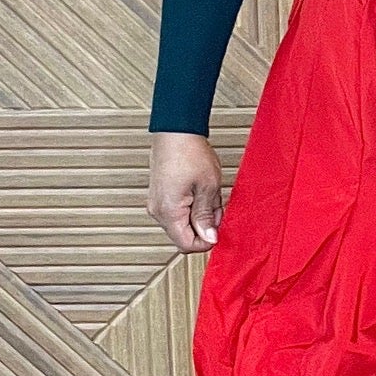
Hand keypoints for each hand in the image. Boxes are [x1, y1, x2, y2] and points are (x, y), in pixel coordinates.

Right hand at [149, 132, 222, 253]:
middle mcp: (158, 211)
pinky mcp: (159, 195)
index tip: (219, 230)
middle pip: (183, 235)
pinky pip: (176, 212)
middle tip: (216, 207)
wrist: (176, 130)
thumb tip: (208, 237)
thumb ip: (207, 216)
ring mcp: (156, 203)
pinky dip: (191, 208)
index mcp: (169, 212)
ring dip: (198, 216)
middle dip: (204, 227)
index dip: (206, 241)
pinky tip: (199, 192)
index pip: (186, 244)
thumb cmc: (190, 152)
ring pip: (181, 224)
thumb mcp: (208, 187)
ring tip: (208, 194)